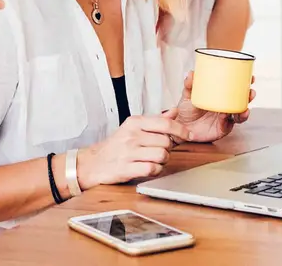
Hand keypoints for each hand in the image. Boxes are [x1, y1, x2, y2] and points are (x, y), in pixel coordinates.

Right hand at [77, 108, 192, 188]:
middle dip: (168, 149)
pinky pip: (152, 169)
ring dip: (163, 161)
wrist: (93, 163)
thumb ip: (155, 121)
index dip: (181, 130)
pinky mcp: (126, 168)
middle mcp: (131, 135)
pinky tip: (149, 168)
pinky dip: (155, 170)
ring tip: (154, 160)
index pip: (165, 124)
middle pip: (166, 142)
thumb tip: (174, 111)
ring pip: (162, 155)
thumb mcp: (133, 128)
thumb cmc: (116, 146)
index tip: (189, 135)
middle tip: (160, 151)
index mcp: (134, 123)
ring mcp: (128, 152)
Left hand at [173, 70, 253, 143]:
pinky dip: (229, 120)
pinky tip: (226, 116)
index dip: (245, 83)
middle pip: (242, 101)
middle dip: (249, 96)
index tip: (250, 77)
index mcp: (220, 96)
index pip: (236, 88)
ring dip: (244, 111)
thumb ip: (189, 85)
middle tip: (250, 92)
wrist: (180, 127)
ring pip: (239, 114)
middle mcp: (225, 106)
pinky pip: (228, 125)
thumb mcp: (187, 95)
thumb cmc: (186, 110)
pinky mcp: (222, 128)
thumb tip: (191, 73)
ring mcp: (225, 117)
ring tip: (244, 108)